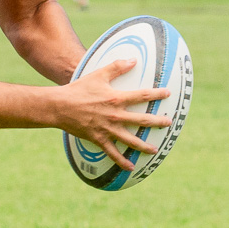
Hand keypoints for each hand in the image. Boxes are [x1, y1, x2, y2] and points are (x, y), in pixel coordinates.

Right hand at [55, 58, 171, 169]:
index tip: (168, 94)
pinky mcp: (99, 139)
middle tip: (168, 123)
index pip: (142, 96)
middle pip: (142, 120)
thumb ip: (117, 67)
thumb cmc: (79, 89)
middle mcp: (115, 115)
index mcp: (116, 99)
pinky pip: (113, 153)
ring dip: (144, 146)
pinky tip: (131, 167)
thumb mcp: (98, 75)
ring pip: (131, 140)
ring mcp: (108, 129)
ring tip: (155, 150)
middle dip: (157, 122)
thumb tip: (133, 59)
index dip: (156, 94)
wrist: (60, 106)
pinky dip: (122, 161)